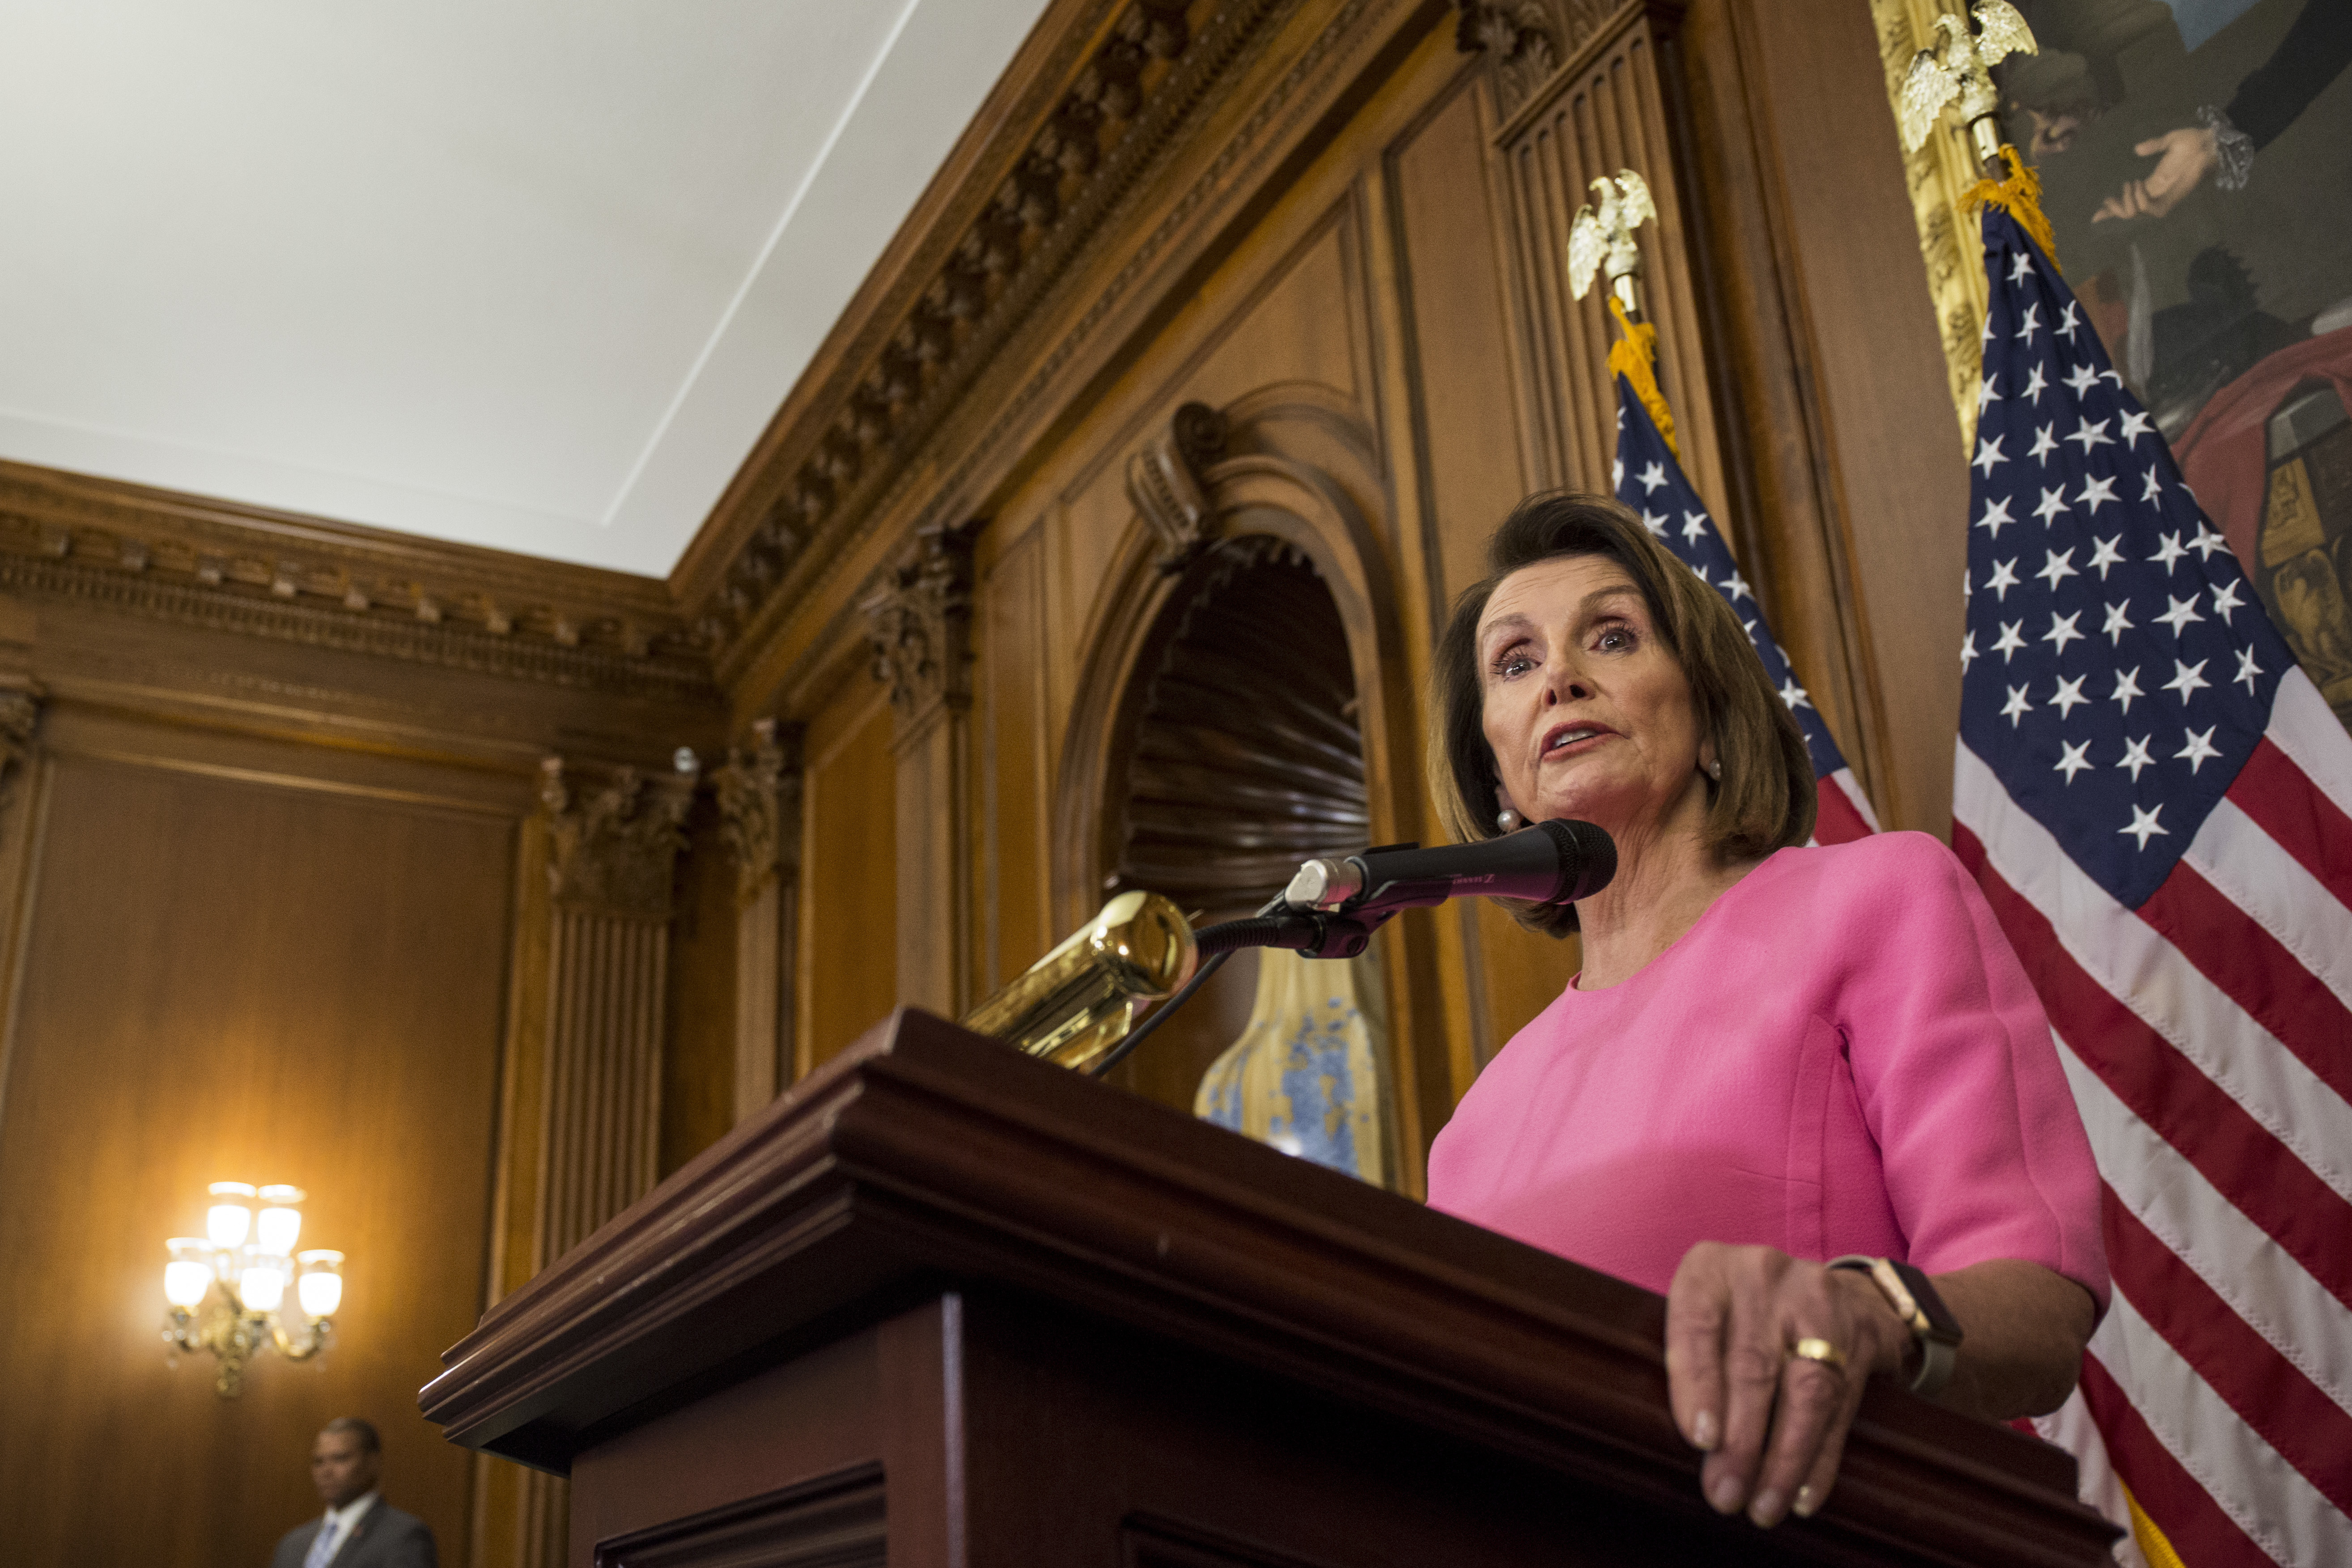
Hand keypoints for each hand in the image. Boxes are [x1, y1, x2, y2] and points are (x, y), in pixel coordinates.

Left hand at [1663, 1243, 1909, 1527]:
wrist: (1830, 1291)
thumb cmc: (1742, 1317)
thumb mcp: (1705, 1318)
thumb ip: (1690, 1364)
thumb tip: (1691, 1448)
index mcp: (1710, 1268)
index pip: (1697, 1326)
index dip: (1698, 1386)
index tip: (1700, 1440)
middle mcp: (1764, 1276)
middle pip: (1753, 1366)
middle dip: (1740, 1441)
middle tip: (1725, 1494)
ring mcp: (1817, 1301)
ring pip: (1805, 1390)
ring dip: (1784, 1459)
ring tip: (1763, 1506)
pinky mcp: (1860, 1337)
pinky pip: (1841, 1407)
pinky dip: (1821, 1458)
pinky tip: (1804, 1496)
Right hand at [2092, 127, 2218, 220]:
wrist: (2212, 142)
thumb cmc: (2194, 140)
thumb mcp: (2169, 141)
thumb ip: (2153, 146)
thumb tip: (2137, 150)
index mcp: (2153, 183)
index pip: (2130, 201)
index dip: (2113, 210)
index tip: (2096, 216)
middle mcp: (2156, 194)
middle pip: (2129, 213)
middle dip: (2115, 209)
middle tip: (2110, 196)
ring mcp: (2165, 196)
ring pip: (2137, 213)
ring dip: (2128, 202)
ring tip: (2130, 184)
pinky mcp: (2173, 196)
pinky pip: (2152, 208)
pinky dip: (2141, 200)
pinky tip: (2139, 185)